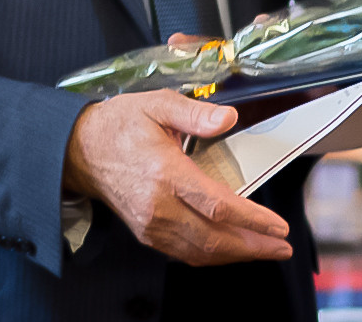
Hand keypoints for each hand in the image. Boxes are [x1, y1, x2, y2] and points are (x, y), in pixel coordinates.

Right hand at [62, 91, 293, 266]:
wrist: (80, 150)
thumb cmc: (119, 125)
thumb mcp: (157, 104)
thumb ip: (195, 113)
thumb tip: (228, 118)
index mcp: (165, 173)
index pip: (218, 206)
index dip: (252, 219)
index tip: (277, 226)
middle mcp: (158, 206)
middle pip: (214, 239)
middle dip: (253, 247)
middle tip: (281, 247)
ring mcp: (151, 225)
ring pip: (201, 252)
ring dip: (236, 256)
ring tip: (264, 251)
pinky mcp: (146, 233)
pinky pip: (184, 254)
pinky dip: (211, 256)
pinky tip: (229, 249)